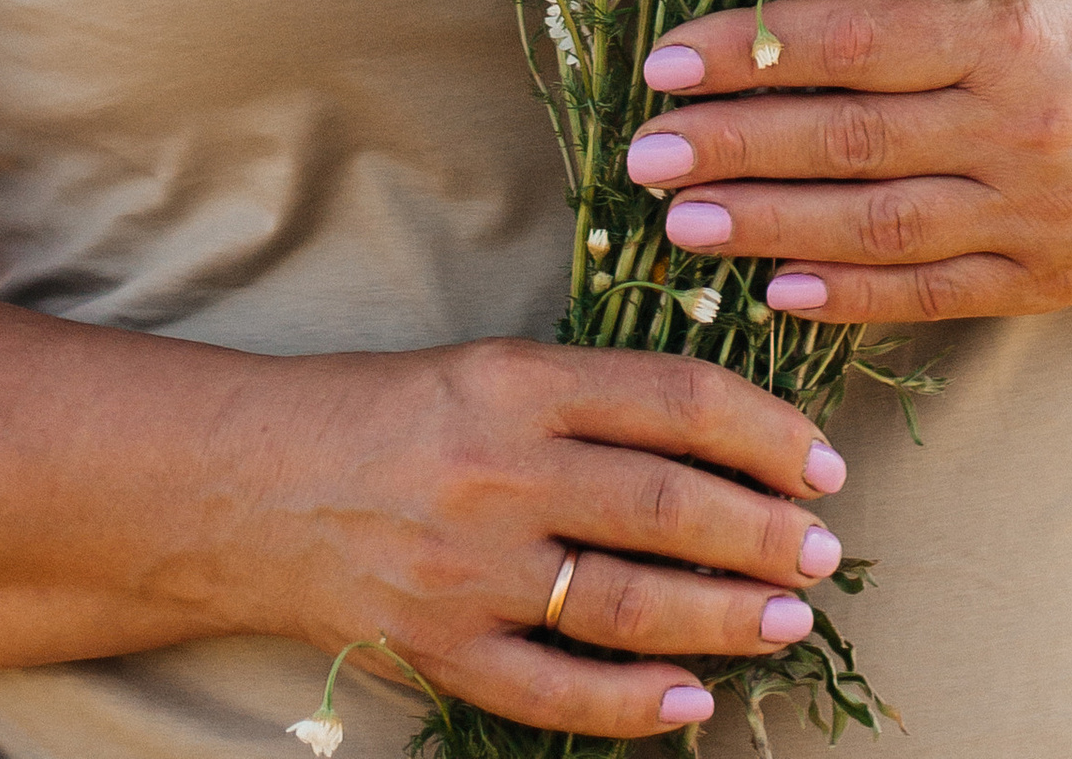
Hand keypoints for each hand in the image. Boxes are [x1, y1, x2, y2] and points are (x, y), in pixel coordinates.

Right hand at [207, 333, 850, 739]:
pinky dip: (634, 704)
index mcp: (519, 380)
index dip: (766, 432)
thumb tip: (717, 440)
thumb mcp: (489, 367)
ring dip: (724, 616)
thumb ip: (592, 398)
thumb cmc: (384, 412)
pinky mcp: (442, 649)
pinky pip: (557, 692)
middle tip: (822, 548)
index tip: (820, 462)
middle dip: (765, 533)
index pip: (677, 401)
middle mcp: (502, 471)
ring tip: (786, 616)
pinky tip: (692, 700)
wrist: (249, 481)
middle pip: (670, 506)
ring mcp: (472, 570)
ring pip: (629, 603)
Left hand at [628, 0, 1071, 325]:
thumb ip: (924, 14)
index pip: (854, 41)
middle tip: (642, 151)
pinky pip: (929, 290)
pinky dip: (848, 294)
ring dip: (768, 225)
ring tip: (678, 221)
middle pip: (851, 137)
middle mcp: (1020, 125)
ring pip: (877, 223)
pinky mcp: (1045, 279)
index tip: (665, 59)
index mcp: (1010, 31)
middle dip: (735, 145)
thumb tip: (778, 22)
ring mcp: (1034, 211)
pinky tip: (774, 289)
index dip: (753, 51)